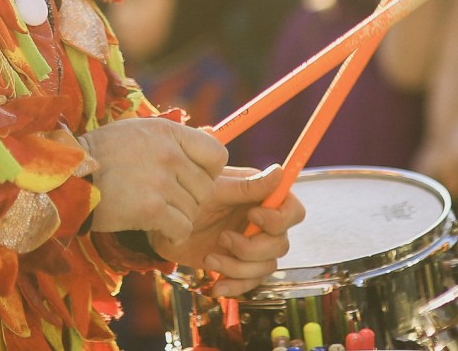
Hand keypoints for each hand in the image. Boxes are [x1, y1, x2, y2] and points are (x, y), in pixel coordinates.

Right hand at [77, 117, 226, 241]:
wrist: (67, 177)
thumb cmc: (100, 155)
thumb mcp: (136, 131)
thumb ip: (169, 139)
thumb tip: (202, 147)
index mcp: (168, 131)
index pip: (216, 154)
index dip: (209, 171)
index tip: (191, 179)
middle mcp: (169, 153)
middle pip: (206, 188)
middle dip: (190, 199)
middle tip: (167, 201)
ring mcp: (161, 181)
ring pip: (194, 211)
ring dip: (178, 218)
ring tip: (155, 214)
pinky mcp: (151, 209)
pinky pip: (182, 229)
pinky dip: (173, 235)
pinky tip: (158, 230)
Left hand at [151, 165, 306, 297]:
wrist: (164, 224)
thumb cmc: (187, 196)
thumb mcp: (215, 189)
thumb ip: (247, 186)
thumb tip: (280, 172)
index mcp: (261, 198)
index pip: (293, 211)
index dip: (279, 218)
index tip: (252, 215)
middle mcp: (262, 223)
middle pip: (282, 244)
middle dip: (252, 247)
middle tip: (223, 238)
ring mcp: (252, 246)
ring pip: (267, 266)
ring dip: (239, 267)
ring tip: (210, 257)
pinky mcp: (239, 266)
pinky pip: (251, 284)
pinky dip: (235, 286)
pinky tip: (216, 283)